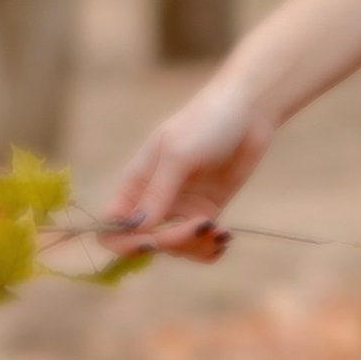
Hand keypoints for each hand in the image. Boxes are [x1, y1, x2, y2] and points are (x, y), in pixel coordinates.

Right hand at [101, 75, 273, 262]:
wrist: (248, 111)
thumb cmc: (205, 122)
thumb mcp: (178, 155)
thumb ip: (158, 192)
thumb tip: (137, 228)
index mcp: (135, 183)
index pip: (112, 226)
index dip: (124, 242)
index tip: (150, 242)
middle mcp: (154, 199)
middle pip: (146, 241)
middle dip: (170, 242)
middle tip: (200, 225)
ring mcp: (181, 207)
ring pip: (175, 248)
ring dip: (194, 246)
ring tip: (217, 229)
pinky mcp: (207, 211)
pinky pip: (200, 243)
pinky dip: (209, 248)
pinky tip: (223, 234)